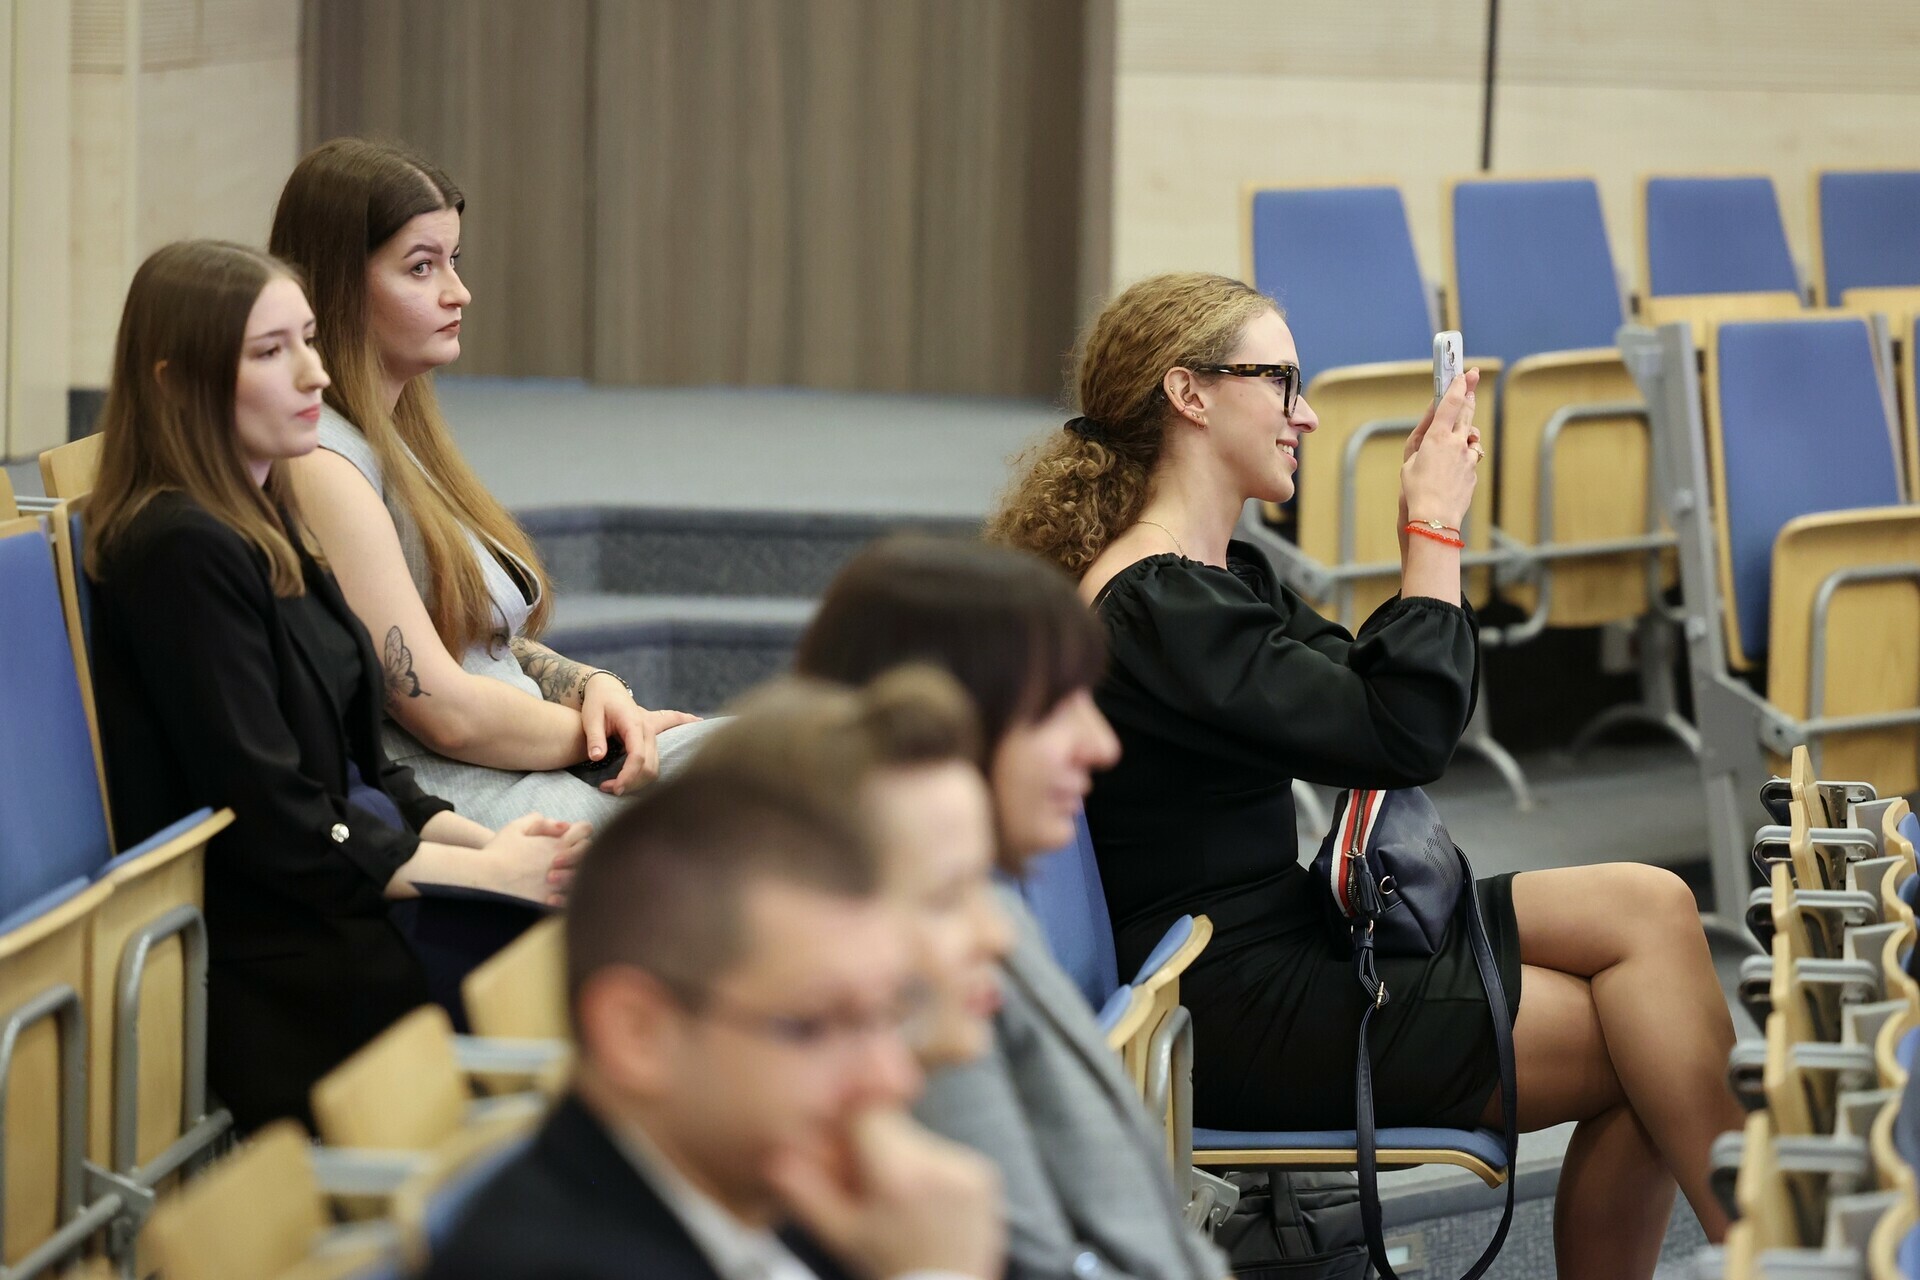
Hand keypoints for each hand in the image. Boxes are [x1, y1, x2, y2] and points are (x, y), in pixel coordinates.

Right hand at [484, 813, 588, 906]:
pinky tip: (556, 895)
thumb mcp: (514, 828)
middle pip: (589, 853)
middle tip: (567, 858)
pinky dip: (568, 897)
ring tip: (560, 878)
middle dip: (581, 852)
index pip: (585, 829)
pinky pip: (572, 900)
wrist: (482, 880)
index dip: (581, 831)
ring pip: (583, 877)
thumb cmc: (496, 853)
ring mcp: (560, 884)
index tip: (572, 838)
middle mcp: (563, 862)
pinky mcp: (552, 904)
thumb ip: (538, 821)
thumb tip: (561, 824)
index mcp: (557, 843)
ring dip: (576, 875)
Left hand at [597, 702, 703, 794]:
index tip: (614, 788)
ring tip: (614, 785)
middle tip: (609, 789)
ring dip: (637, 782)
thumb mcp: (591, 716)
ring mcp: (651, 737)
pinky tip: (640, 783)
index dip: (628, 776)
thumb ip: (594, 737)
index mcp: (634, 724)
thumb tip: (596, 757)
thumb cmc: (598, 701)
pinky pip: (654, 763)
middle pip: (650, 766)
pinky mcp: (649, 742)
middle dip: (632, 783)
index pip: (638, 756)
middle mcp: (648, 731)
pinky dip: (644, 776)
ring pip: (654, 768)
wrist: (608, 689)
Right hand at [767, 1109, 1002, 1279]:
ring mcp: (965, 1168)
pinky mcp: (985, 1175)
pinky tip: (928, 1206)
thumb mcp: (840, 1236)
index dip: (852, 1117)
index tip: (846, 1138)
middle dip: (876, 1144)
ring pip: (918, 1138)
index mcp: (895, 1176)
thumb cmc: (887, 1267)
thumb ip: (805, 1193)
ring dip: (905, 1158)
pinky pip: (947, 1154)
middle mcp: (935, 1165)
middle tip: (872, 1185)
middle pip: (893, 1123)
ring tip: (902, 1203)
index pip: (867, 1110)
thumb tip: (774, 1157)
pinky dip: (933, 1171)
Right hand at [1400, 369, 1480, 531]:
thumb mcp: (1410, 462)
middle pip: (1467, 414)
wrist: (1434, 518)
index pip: (1450, 404)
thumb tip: (1435, 436)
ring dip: (1467, 431)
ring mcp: (1468, 458)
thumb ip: (1423, 445)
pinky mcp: (1473, 473)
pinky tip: (1454, 468)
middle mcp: (1456, 443)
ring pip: (1472, 437)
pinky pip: (1471, 458)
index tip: (1464, 374)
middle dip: (1469, 397)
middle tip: (1472, 384)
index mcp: (1436, 437)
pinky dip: (1465, 457)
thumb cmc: (1415, 491)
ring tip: (1462, 431)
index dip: (1458, 386)